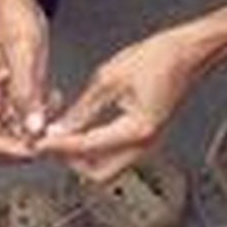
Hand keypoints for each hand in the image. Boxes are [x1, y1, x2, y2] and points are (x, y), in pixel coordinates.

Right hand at [0, 0, 54, 160]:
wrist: (16, 2)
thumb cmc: (12, 19)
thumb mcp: (23, 54)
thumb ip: (26, 93)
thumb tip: (32, 128)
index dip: (12, 150)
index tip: (36, 144)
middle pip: (3, 143)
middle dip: (28, 141)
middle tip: (49, 129)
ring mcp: (4, 99)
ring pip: (19, 133)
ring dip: (39, 127)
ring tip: (52, 106)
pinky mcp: (18, 93)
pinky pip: (29, 117)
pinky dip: (44, 114)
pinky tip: (53, 97)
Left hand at [37, 28, 200, 181]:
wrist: (186, 53)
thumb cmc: (158, 59)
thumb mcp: (108, 79)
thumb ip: (82, 109)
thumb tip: (60, 129)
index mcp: (137, 131)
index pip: (87, 148)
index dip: (59, 146)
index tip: (40, 142)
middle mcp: (145, 144)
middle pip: (100, 173)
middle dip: (72, 162)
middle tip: (51, 144)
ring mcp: (147, 143)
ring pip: (108, 167)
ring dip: (83, 157)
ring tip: (62, 138)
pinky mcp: (145, 136)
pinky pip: (116, 154)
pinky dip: (95, 149)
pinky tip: (80, 131)